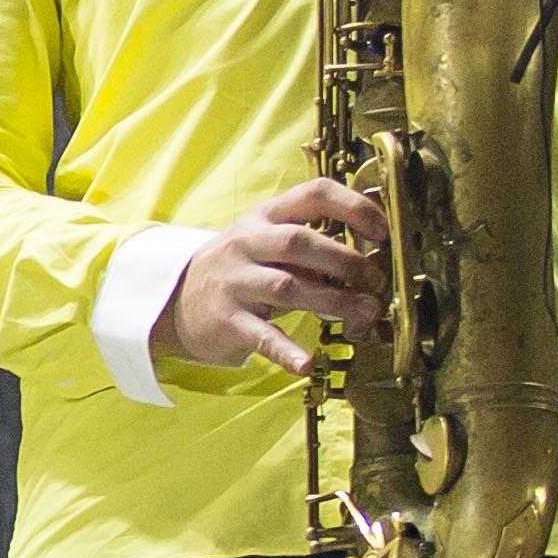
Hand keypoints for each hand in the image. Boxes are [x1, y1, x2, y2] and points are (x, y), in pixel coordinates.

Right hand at [158, 177, 387, 374]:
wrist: (176, 301)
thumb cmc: (240, 270)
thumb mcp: (266, 241)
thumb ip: (311, 241)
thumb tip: (372, 250)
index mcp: (265, 217)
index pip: (313, 194)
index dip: (353, 208)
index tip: (381, 232)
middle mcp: (247, 243)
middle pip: (300, 241)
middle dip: (346, 262)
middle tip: (374, 282)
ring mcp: (234, 282)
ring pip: (288, 287)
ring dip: (334, 302)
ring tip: (362, 317)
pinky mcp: (228, 321)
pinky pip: (262, 336)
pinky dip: (287, 351)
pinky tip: (308, 363)